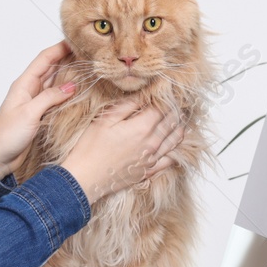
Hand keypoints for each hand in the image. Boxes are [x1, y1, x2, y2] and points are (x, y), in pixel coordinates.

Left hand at [0, 41, 77, 180]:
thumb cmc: (6, 135)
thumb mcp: (29, 113)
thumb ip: (49, 98)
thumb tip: (72, 85)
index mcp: (24, 84)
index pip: (44, 59)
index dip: (60, 48)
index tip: (78, 41)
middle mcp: (30, 89)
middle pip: (52, 68)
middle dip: (69, 58)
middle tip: (89, 53)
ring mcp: (35, 101)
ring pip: (55, 82)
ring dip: (70, 75)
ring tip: (89, 68)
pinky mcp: (40, 114)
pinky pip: (56, 98)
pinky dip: (68, 93)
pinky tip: (80, 91)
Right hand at [59, 97, 184, 203]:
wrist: (85, 178)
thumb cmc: (91, 148)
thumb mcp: (105, 119)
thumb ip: (127, 105)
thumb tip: (144, 94)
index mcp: (142, 127)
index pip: (163, 107)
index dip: (165, 96)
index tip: (166, 88)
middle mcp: (153, 142)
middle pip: (171, 121)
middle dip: (175, 109)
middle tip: (175, 100)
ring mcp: (153, 158)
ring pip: (175, 139)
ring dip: (179, 126)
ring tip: (180, 117)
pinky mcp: (149, 170)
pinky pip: (170, 159)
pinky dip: (176, 149)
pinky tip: (176, 143)